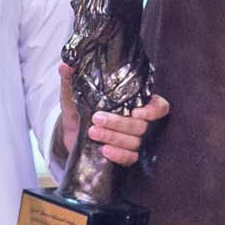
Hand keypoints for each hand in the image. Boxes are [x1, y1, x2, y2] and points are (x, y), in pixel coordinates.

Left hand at [55, 62, 169, 169]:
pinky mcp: (124, 156)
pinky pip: (129, 158)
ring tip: (93, 132)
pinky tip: (104, 150)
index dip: (153, 110)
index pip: (159, 106)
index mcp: (133, 103)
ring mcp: (132, 141)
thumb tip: (65, 65)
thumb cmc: (78, 112)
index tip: (136, 112)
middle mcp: (136, 122)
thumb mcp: (73, 96)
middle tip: (96, 118)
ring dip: (114, 137)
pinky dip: (118, 154)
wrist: (69, 136)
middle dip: (118, 123)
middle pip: (141, 125)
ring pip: (134, 142)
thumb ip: (70, 81)